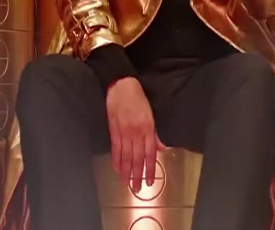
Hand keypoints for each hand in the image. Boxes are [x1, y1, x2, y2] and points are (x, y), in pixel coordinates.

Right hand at [105, 77, 164, 193]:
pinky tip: (116, 169)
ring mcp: (124, 131)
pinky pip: (115, 148)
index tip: (150, 181)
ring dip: (126, 171)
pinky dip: (116, 160)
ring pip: (126, 156)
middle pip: (137, 158)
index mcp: (148, 128)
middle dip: (137, 175)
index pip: (150, 154)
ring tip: (126, 183)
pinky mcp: (114, 129)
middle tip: (137, 188)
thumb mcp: (151, 114)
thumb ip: (155, 133)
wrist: (122, 86)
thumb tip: (160, 148)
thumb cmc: (139, 98)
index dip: (150, 169)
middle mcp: (136, 132)